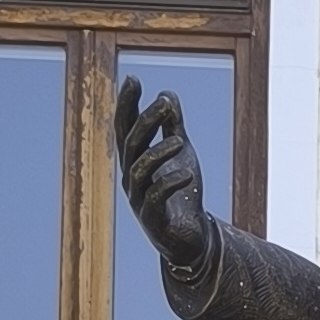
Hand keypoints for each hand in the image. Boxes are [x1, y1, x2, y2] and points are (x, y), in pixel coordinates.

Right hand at [115, 73, 210, 270]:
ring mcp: (139, 199)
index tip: (133, 79)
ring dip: (160, 152)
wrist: (192, 239)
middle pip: (131, 144)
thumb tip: (167, 95)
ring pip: (140, 170)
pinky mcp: (152, 219)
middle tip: (165, 103)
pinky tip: (187, 175)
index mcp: (136, 160)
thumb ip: (173, 126)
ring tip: (182, 141)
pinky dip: (170, 183)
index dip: (127, 105)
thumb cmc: (182, 195)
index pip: (126, 128)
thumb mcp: (182, 154)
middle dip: (146, 121)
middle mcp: (131, 178)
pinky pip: (155, 198)